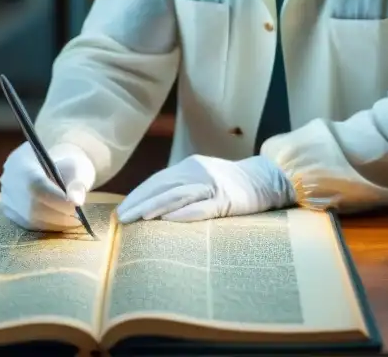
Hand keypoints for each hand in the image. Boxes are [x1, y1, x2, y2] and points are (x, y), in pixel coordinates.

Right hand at [0, 141, 96, 231]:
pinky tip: (61, 221)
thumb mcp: (77, 167)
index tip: (77, 207)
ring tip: (73, 220)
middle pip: (30, 205)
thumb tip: (77, 201)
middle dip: (58, 215)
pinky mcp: (9, 210)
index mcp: (22, 160)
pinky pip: (27, 224)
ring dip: (54, 223)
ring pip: (29, 218)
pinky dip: (46, 225)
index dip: (57, 200)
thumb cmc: (67, 164)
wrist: (54, 164)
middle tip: (78, 219)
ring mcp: (7, 195)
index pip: (36, 185)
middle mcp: (9, 178)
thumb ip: (77, 183)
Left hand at [116, 154, 295, 222]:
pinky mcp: (226, 199)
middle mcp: (198, 172)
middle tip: (121, 218)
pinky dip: (183, 213)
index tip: (121, 209)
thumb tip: (155, 206)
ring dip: (154, 207)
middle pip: (163, 187)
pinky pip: (202, 207)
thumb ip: (183, 187)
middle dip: (139, 202)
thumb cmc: (232, 183)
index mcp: (190, 166)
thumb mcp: (204, 179)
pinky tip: (167, 220)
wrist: (266, 178)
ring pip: (177, 196)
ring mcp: (212, 185)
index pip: (157, 181)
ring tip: (137, 218)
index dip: (138, 194)